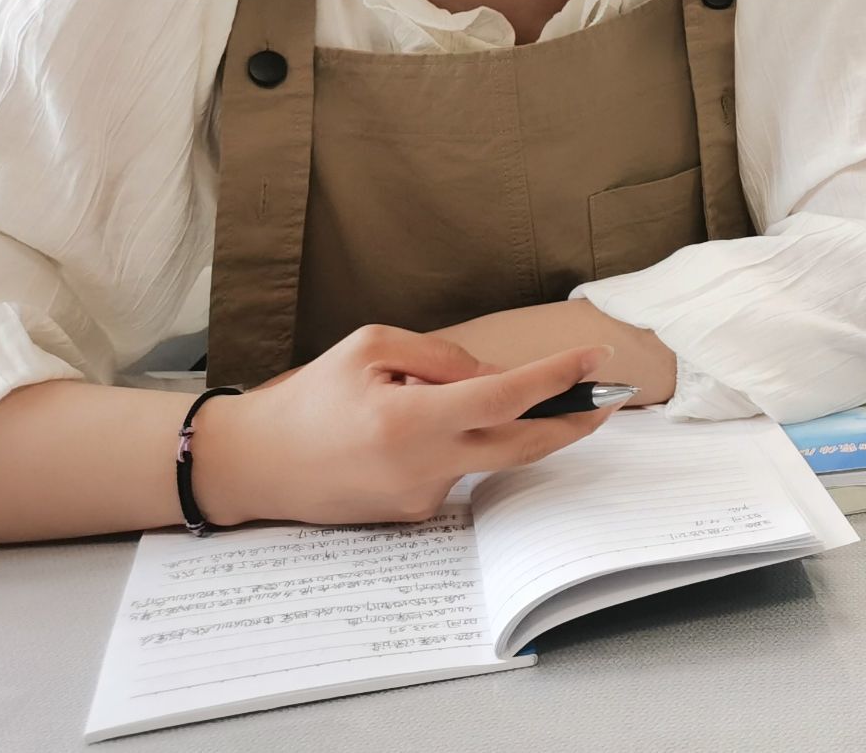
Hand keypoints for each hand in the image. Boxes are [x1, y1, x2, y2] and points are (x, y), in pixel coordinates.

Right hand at [190, 324, 619, 526]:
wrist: (255, 465)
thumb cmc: (310, 398)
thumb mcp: (371, 348)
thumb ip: (442, 357)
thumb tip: (498, 375)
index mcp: (411, 419)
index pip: (505, 398)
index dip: (555, 378)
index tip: (594, 358)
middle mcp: (424, 466)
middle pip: (525, 446)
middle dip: (576, 422)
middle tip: (610, 397)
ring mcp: (422, 497)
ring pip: (489, 454)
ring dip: (505, 425)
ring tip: (482, 394)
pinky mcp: (415, 515)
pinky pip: (457, 469)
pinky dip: (457, 442)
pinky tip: (413, 430)